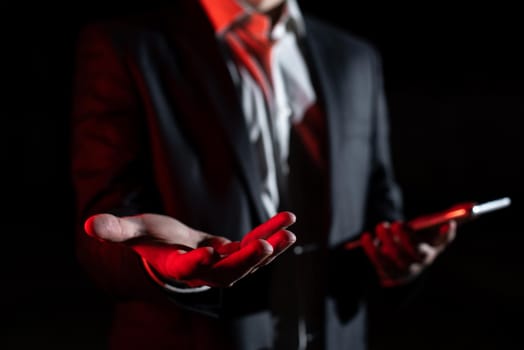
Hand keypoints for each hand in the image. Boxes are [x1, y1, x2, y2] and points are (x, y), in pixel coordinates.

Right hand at [84, 211, 296, 287]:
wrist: (173, 249)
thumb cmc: (151, 240)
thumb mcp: (134, 232)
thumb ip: (115, 230)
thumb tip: (89, 224)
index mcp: (176, 266)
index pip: (186, 270)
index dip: (196, 262)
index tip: (207, 251)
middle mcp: (204, 270)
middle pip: (227, 272)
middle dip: (245, 261)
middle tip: (263, 246)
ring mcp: (224, 263)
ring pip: (249, 262)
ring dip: (270, 250)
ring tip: (289, 234)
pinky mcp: (236, 253)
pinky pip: (257, 244)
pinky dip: (272, 233)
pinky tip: (288, 220)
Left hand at [359, 220, 455, 286]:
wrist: (399, 258)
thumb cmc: (417, 236)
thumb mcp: (429, 224)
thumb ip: (449, 214)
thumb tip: (473, 205)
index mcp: (435, 246)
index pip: (444, 240)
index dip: (446, 233)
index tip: (447, 222)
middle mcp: (423, 261)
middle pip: (418, 253)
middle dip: (406, 238)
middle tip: (396, 223)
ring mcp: (406, 270)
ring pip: (398, 259)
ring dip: (388, 241)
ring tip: (381, 226)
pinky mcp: (390, 275)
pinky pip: (380, 264)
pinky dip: (372, 250)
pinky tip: (367, 237)